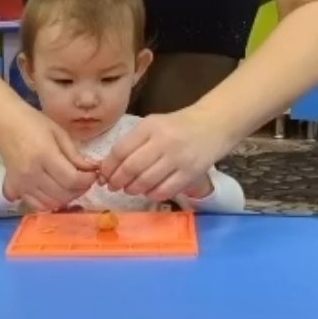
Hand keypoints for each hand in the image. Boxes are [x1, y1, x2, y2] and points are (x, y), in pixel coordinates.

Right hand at [0, 107, 98, 211]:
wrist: (3, 124)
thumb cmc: (32, 123)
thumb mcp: (59, 133)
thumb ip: (75, 155)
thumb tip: (92, 170)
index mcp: (44, 155)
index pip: (72, 179)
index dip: (87, 180)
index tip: (93, 174)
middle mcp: (31, 174)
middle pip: (63, 195)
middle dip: (80, 189)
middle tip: (84, 179)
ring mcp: (21, 184)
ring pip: (52, 203)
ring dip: (66, 197)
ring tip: (71, 185)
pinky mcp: (14, 189)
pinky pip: (37, 206)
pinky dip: (49, 203)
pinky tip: (54, 191)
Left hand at [99, 107, 229, 201]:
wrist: (215, 124)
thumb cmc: (178, 126)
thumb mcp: (153, 124)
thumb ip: (133, 142)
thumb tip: (109, 166)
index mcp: (150, 127)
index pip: (121, 150)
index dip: (108, 167)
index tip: (102, 176)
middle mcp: (163, 141)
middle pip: (131, 168)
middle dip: (117, 181)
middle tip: (113, 187)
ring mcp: (178, 158)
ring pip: (146, 181)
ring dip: (133, 189)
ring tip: (130, 189)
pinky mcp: (191, 173)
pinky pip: (165, 190)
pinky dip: (152, 194)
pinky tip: (149, 191)